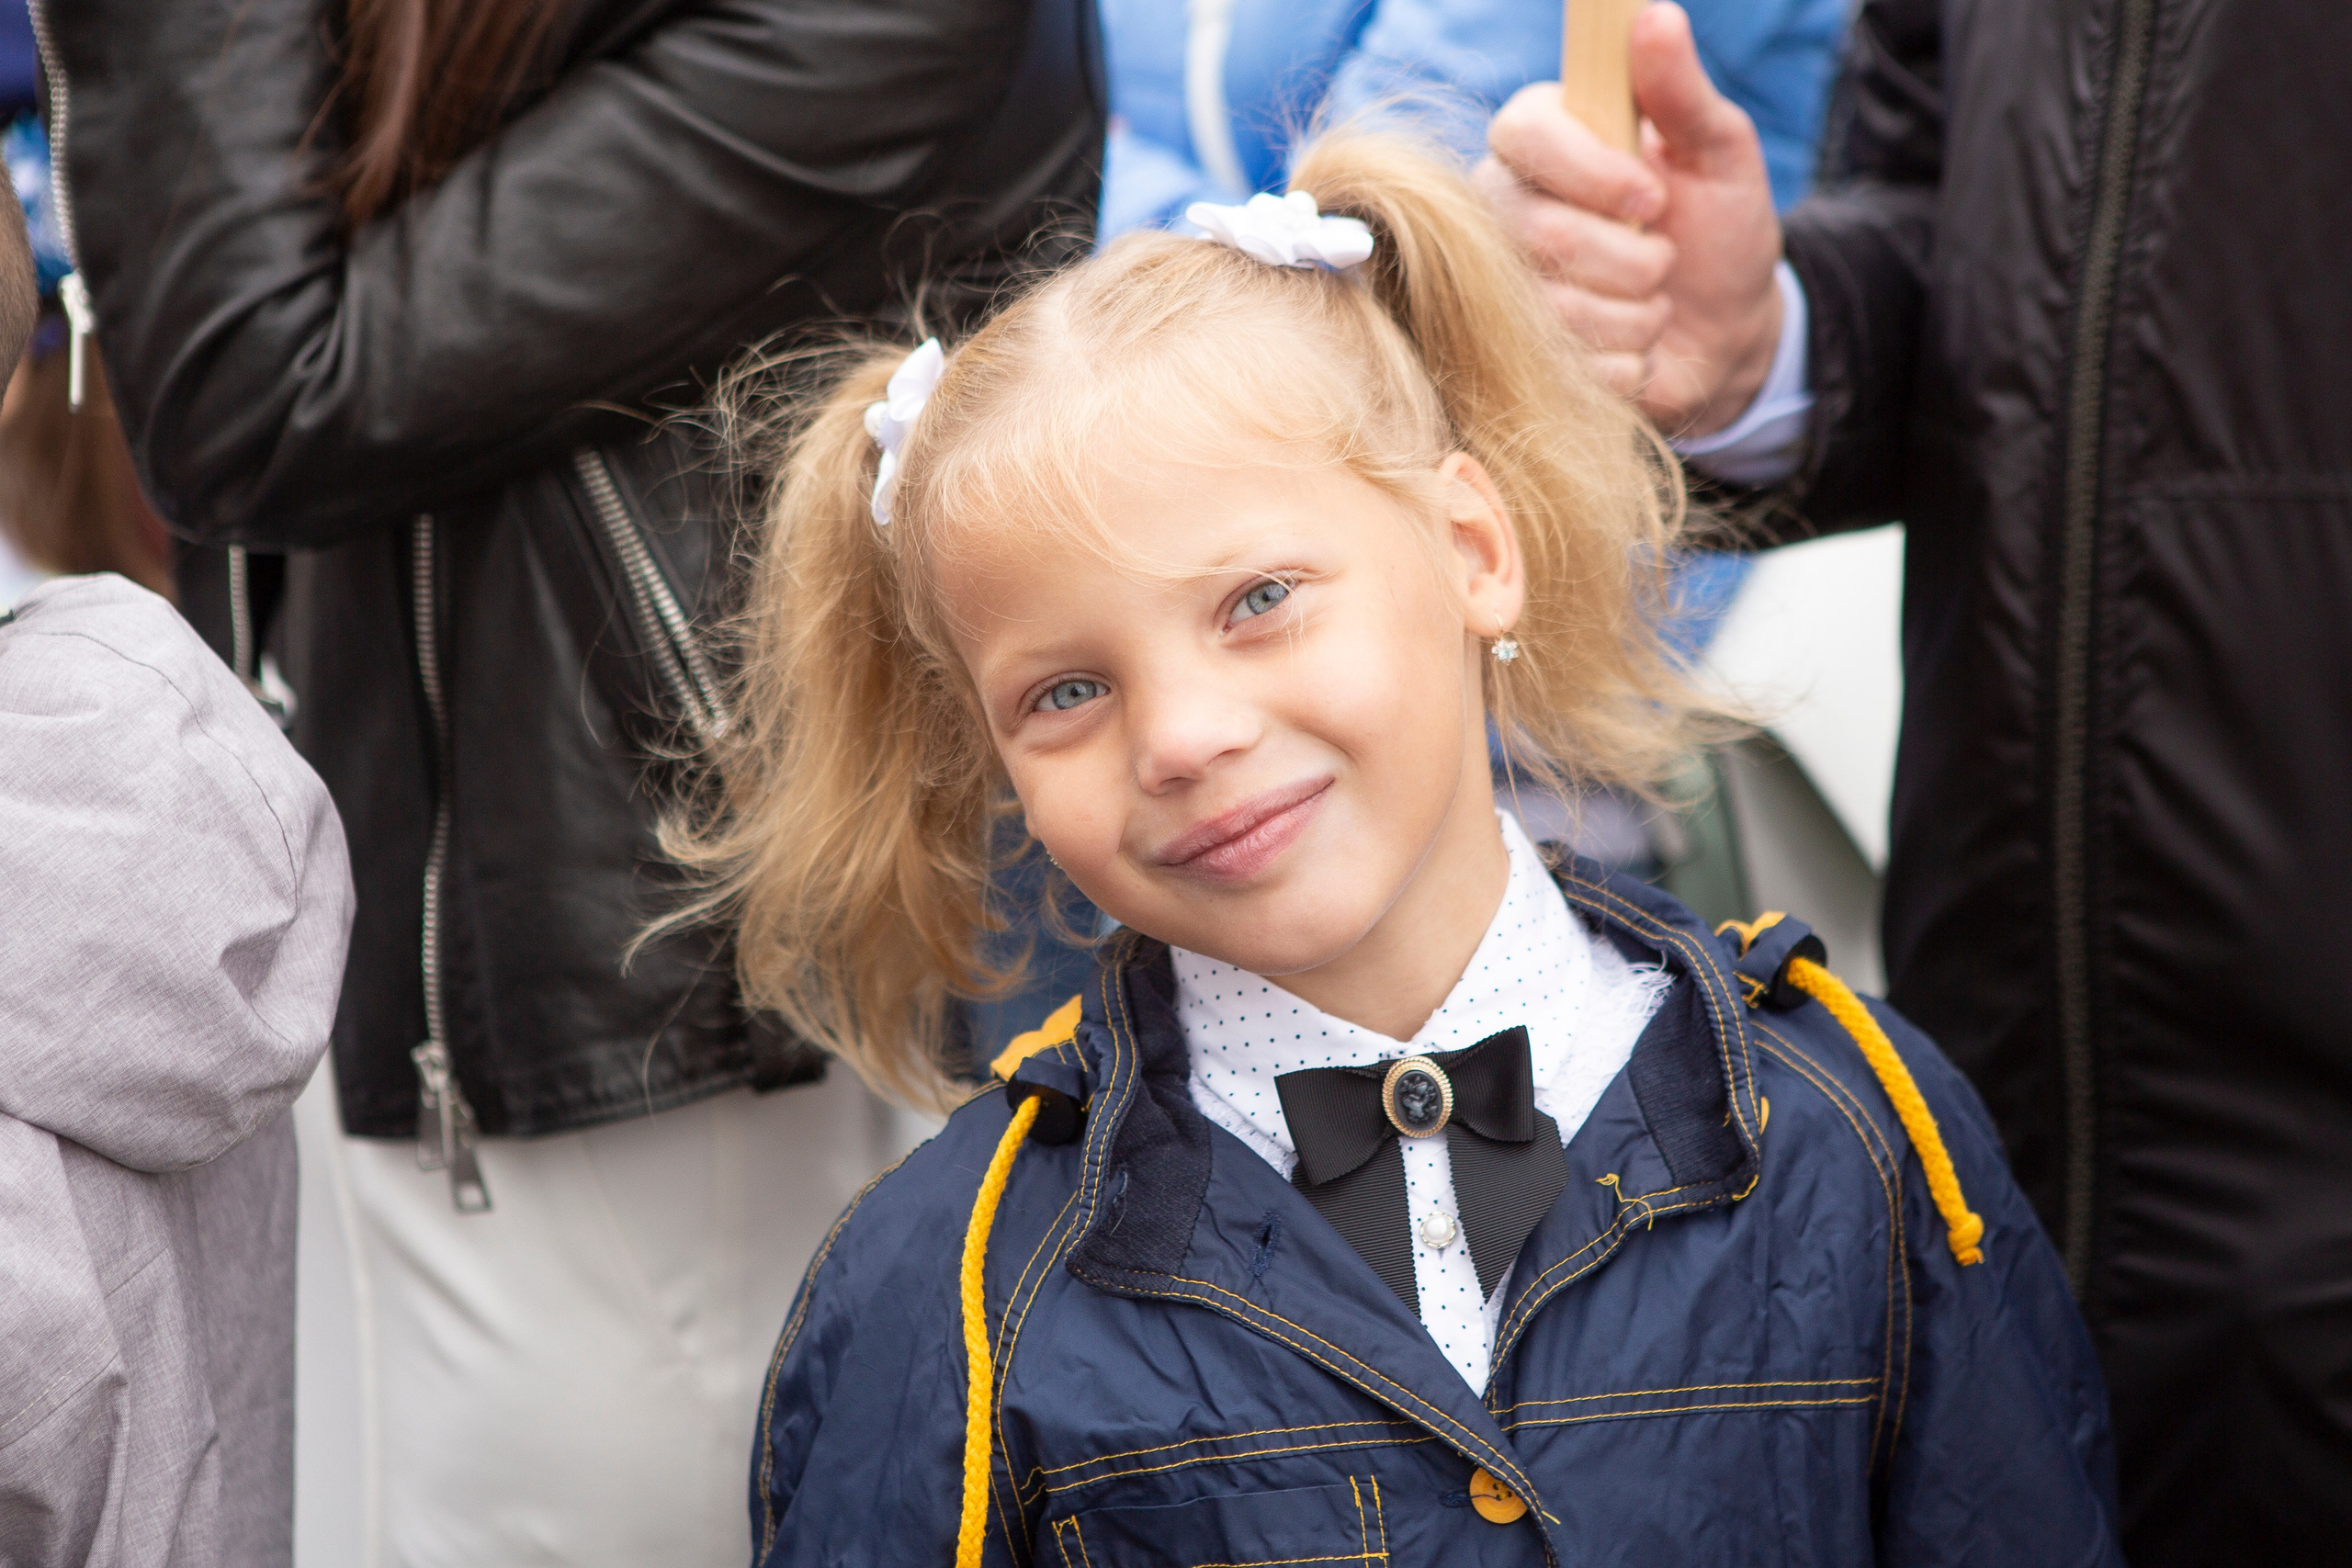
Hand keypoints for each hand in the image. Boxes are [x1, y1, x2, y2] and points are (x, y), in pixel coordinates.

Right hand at [1473, 2, 1783, 436]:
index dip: (1587, 171)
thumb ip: (1681, 92)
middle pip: (1535, 231)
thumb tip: (1653, 16)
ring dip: (1635, 313)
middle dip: (1628, 258)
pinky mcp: (1522, 355)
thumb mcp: (1719, 154)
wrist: (1727, 333)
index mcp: (1546, 141)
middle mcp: (1507, 209)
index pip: (1521, 133)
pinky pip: (1568, 363)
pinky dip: (1627, 360)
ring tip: (1657, 301)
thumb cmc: (1719, 229)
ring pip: (1552, 304)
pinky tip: (1640, 348)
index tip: (1652, 197)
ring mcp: (1507, 286)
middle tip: (1667, 259)